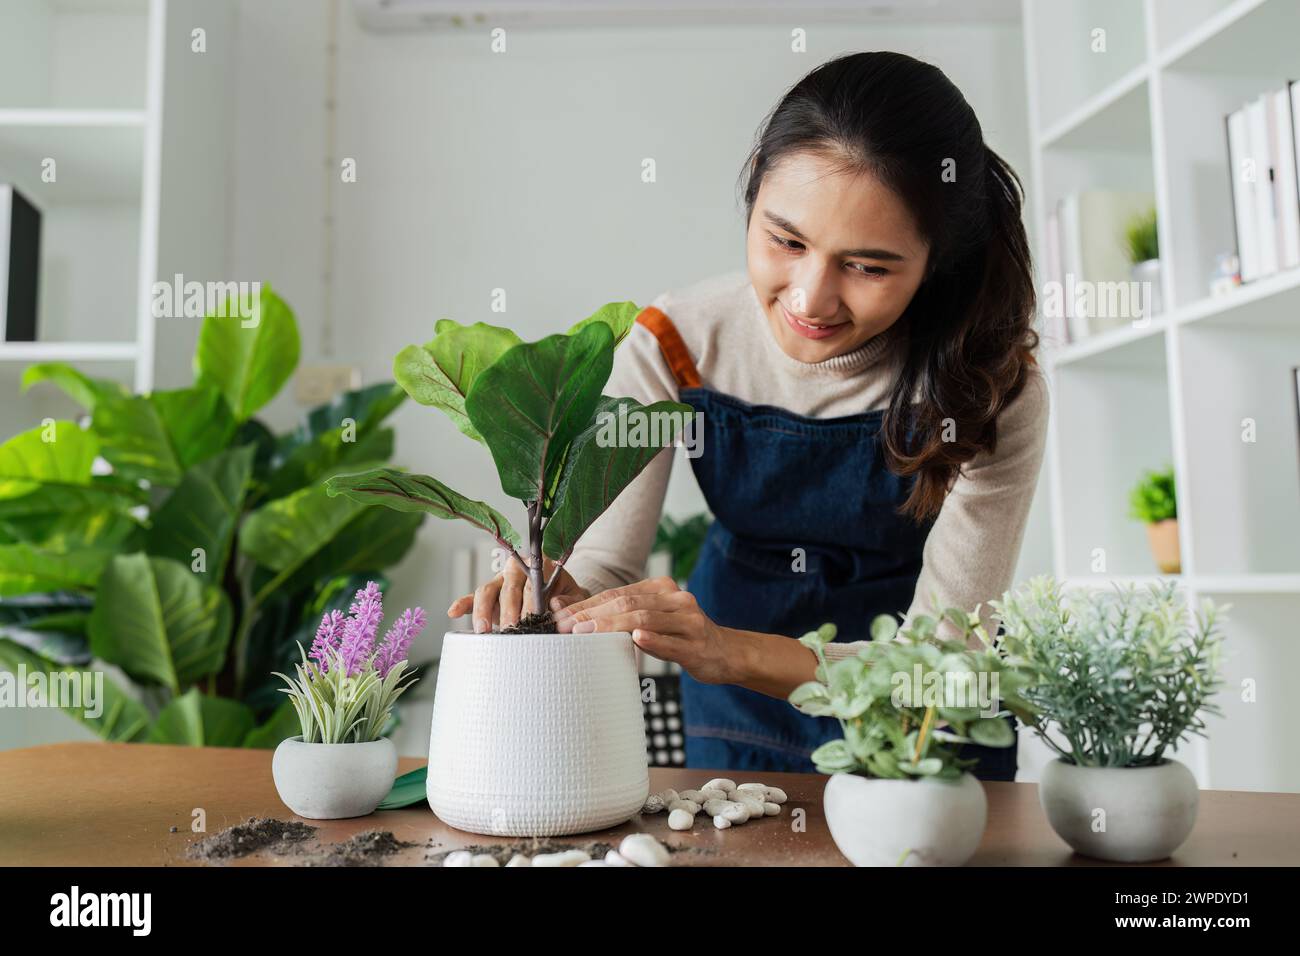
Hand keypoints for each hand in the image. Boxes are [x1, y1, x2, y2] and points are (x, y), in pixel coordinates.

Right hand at [446, 556, 589, 631]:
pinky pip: (472, 597)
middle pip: (508, 587)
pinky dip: (462, 604)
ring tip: (484, 631)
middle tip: (511, 629)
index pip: (533, 581)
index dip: (532, 600)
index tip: (534, 617)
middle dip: (509, 609)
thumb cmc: (565, 596)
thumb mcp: (574, 597)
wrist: (557, 596)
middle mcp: (516, 570)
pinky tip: (453, 613)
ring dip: (483, 610)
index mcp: (539, 566)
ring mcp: (499, 582)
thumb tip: (556, 604)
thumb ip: (569, 600)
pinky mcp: (488, 595)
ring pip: (487, 590)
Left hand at [553, 576, 736, 684]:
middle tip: (566, 626)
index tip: (562, 616)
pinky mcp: (697, 645)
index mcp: (662, 588)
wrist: (725, 653)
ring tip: (586, 633)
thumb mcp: (655, 620)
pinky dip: (652, 640)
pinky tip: (635, 639)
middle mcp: (676, 599)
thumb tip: (577, 616)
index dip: (588, 604)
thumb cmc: (682, 636)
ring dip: (612, 626)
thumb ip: (624, 616)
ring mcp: (689, 621)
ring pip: (645, 619)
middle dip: (593, 614)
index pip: (618, 593)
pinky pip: (671, 642)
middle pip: (628, 603)